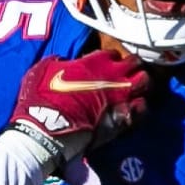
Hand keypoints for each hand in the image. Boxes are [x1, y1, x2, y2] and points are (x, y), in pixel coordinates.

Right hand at [9, 50, 148, 172]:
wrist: (46, 131)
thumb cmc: (40, 99)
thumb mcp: (42, 70)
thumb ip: (57, 62)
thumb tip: (63, 61)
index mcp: (93, 62)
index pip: (112, 53)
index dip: (110, 60)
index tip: (106, 67)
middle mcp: (111, 75)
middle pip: (134, 63)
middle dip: (132, 68)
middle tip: (126, 76)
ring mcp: (120, 97)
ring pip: (144, 83)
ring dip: (140, 85)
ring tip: (133, 92)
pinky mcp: (123, 118)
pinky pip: (141, 108)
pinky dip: (139, 107)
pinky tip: (133, 109)